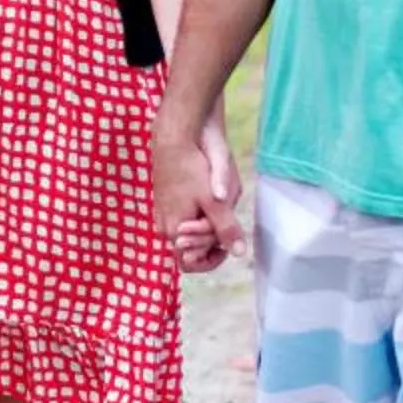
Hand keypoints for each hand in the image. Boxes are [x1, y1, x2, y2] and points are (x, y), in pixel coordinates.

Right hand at [151, 118, 242, 269]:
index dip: (211, 260)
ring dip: (206, 224)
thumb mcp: (215, 201)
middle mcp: (165, 225)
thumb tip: (239, 253)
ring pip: (189, 230)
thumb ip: (226, 229)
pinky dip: (197, 212)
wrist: (174, 139)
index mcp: (174, 231)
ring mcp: (163, 212)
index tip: (226, 245)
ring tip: (217, 204)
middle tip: (224, 216)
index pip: (191, 263)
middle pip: (191, 247)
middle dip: (211, 238)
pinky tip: (206, 195)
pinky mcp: (165, 200)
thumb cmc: (193, 169)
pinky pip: (183, 216)